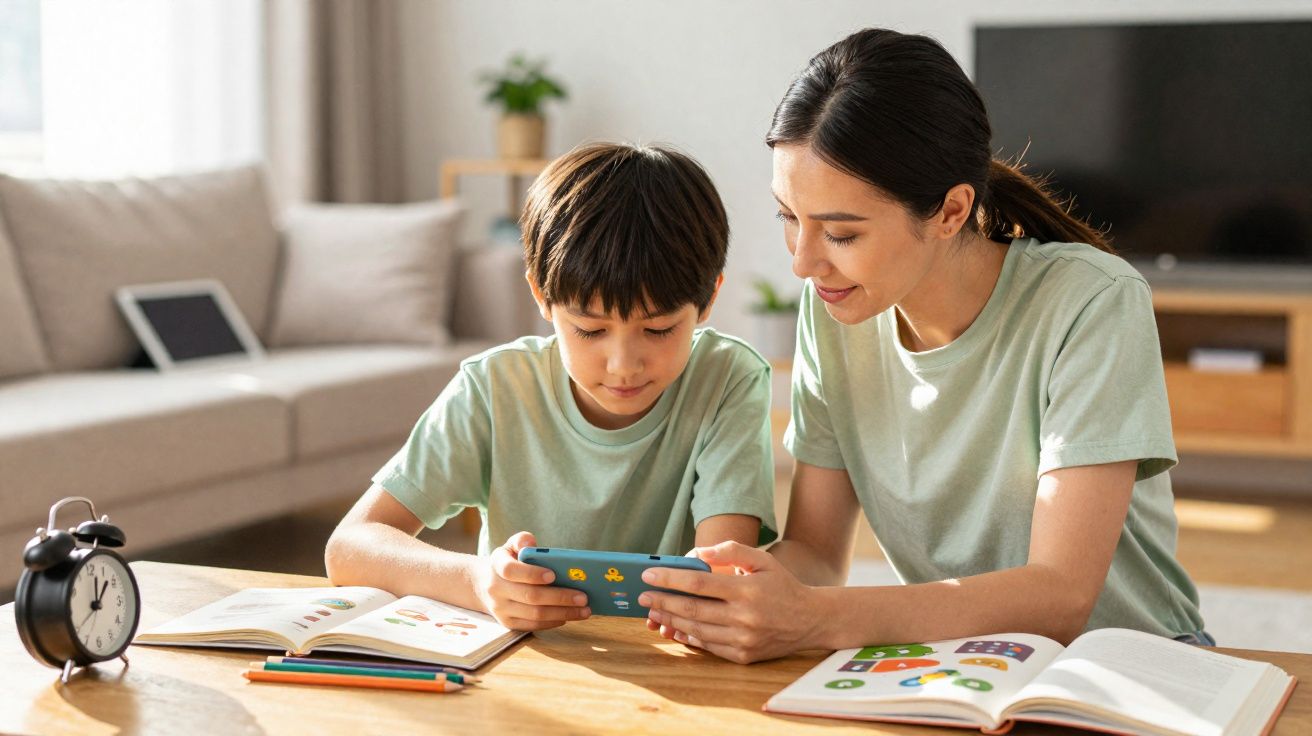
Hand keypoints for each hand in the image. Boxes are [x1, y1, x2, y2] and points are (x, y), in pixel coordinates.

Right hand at [473, 531, 590, 631]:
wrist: (484, 585)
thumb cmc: (508, 561)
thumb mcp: (511, 546)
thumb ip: (522, 540)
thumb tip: (531, 544)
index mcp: (496, 565)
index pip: (511, 570)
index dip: (532, 574)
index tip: (553, 575)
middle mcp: (496, 589)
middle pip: (530, 596)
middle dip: (559, 597)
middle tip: (583, 597)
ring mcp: (501, 609)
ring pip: (535, 614)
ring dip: (563, 613)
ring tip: (584, 610)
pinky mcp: (508, 623)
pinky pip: (533, 625)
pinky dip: (553, 622)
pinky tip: (569, 615)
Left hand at [639, 541, 824, 663]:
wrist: (810, 620)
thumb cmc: (782, 585)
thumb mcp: (762, 559)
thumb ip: (730, 550)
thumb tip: (695, 552)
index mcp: (746, 589)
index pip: (698, 583)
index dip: (670, 579)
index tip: (648, 575)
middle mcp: (744, 617)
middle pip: (692, 609)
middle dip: (662, 601)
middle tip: (642, 596)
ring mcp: (743, 640)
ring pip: (696, 630)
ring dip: (670, 621)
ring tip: (653, 611)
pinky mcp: (743, 656)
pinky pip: (708, 647)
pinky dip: (688, 637)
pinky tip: (675, 627)